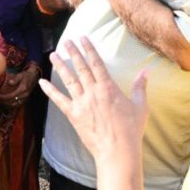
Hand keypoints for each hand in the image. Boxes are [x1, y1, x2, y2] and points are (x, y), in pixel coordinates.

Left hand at [0, 63, 40, 105]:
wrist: (33, 77)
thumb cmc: (25, 75)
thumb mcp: (20, 75)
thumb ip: (15, 79)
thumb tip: (10, 82)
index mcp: (23, 88)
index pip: (12, 95)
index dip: (4, 96)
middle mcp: (25, 94)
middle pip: (12, 101)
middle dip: (4, 101)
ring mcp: (26, 98)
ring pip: (15, 104)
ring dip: (7, 104)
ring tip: (1, 101)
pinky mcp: (26, 99)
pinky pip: (18, 104)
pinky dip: (12, 105)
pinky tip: (7, 103)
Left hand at [38, 37, 147, 159]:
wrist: (118, 151)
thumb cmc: (131, 129)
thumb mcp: (140, 106)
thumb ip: (140, 86)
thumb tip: (147, 70)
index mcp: (109, 88)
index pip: (97, 63)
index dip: (89, 49)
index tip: (83, 38)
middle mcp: (93, 92)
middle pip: (81, 68)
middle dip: (73, 53)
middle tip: (66, 41)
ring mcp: (82, 103)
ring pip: (69, 80)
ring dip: (60, 66)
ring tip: (53, 54)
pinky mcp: (74, 115)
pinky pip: (59, 100)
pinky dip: (50, 91)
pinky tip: (42, 82)